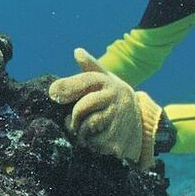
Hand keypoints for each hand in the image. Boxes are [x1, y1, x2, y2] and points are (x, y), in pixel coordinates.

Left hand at [47, 48, 162, 168]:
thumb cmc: (115, 100)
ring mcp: (117, 119)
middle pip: (82, 108)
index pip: (87, 81)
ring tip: (91, 130)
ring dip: (81, 132)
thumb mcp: (107, 81)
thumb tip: (77, 51)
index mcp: (109, 82)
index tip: (52, 93)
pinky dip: (91, 143)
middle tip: (74, 123)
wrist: (143, 125)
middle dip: (74, 117)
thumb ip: (91, 68)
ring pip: (85, 126)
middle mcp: (115, 98)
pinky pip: (92, 142)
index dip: (68, 86)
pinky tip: (100, 139)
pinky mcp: (116, 141)